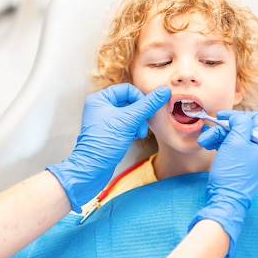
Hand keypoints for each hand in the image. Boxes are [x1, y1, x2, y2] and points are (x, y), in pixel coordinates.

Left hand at [47, 84, 170, 211]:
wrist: (93, 169)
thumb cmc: (105, 143)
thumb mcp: (130, 120)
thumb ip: (148, 104)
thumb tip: (164, 91)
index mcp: (99, 99)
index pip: (127, 89)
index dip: (140, 98)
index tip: (147, 110)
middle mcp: (100, 106)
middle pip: (129, 101)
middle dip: (140, 113)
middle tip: (143, 125)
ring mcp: (105, 119)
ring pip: (130, 113)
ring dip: (138, 122)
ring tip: (138, 133)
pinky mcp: (110, 131)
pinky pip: (127, 124)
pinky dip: (134, 129)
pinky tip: (134, 137)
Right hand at [191, 110, 257, 256]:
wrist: (225, 199)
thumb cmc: (234, 173)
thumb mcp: (237, 142)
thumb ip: (241, 123)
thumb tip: (237, 117)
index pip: (256, 118)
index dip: (238, 115)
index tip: (222, 117)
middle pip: (241, 127)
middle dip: (223, 128)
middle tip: (210, 130)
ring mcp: (247, 157)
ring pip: (231, 136)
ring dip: (216, 135)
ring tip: (204, 142)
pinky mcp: (237, 163)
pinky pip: (228, 147)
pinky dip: (217, 144)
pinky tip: (207, 146)